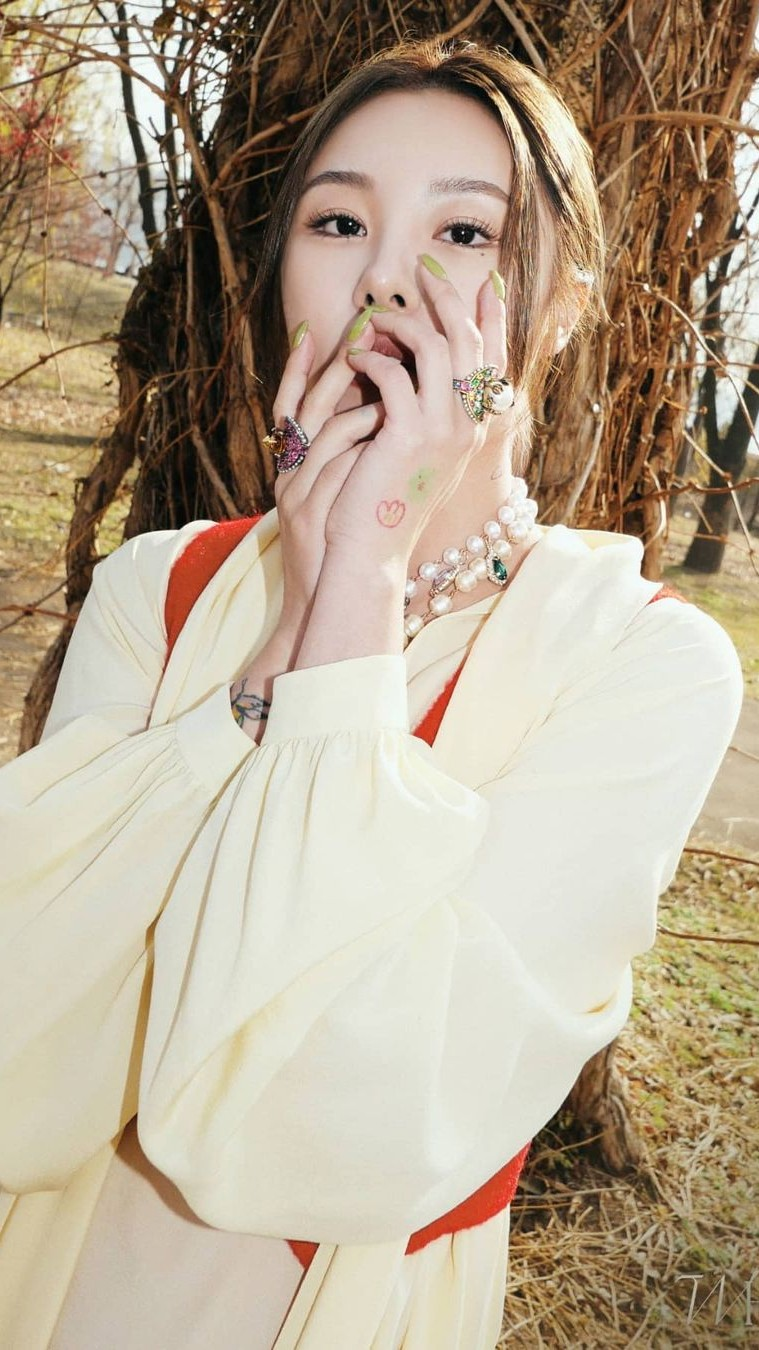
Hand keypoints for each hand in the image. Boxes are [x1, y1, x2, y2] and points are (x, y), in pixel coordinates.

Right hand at [271, 327, 385, 639]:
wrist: (326, 601)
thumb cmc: (340, 545)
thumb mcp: (339, 494)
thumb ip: (349, 456)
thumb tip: (377, 412)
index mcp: (293, 469)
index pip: (288, 406)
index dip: (297, 368)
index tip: (311, 330)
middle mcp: (288, 476)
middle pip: (304, 408)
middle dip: (334, 368)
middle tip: (361, 335)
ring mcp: (296, 495)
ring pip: (323, 431)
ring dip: (360, 404)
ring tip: (390, 385)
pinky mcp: (309, 516)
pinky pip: (336, 466)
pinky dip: (362, 443)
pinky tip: (387, 429)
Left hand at [323, 261, 507, 558]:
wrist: (372, 549)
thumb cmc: (387, 502)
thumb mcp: (420, 452)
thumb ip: (431, 410)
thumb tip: (420, 364)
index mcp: (475, 428)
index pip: (494, 359)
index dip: (492, 317)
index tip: (486, 282)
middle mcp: (468, 427)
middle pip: (468, 341)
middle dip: (446, 298)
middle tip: (423, 271)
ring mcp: (442, 431)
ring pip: (434, 348)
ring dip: (401, 323)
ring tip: (374, 319)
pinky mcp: (406, 436)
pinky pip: (394, 375)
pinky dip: (371, 359)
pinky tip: (354, 358)